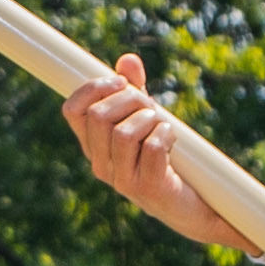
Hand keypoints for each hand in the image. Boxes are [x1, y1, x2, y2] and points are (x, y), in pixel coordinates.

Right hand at [59, 57, 246, 254]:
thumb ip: (134, 91)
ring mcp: (121, 180)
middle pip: (99, 116)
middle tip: (151, 106)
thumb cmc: (165, 159)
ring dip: (150, 119)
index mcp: (93, 146)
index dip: (93, 87)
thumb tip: (127, 60)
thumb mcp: (146, 119)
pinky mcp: (147, 188)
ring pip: (124, 132)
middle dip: (131, 99)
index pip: (72, 110)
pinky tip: (173, 140)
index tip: (120, 82)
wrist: (192, 205)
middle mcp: (100, 164)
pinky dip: (166, 134)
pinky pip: (152, 147)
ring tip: (162, 125)